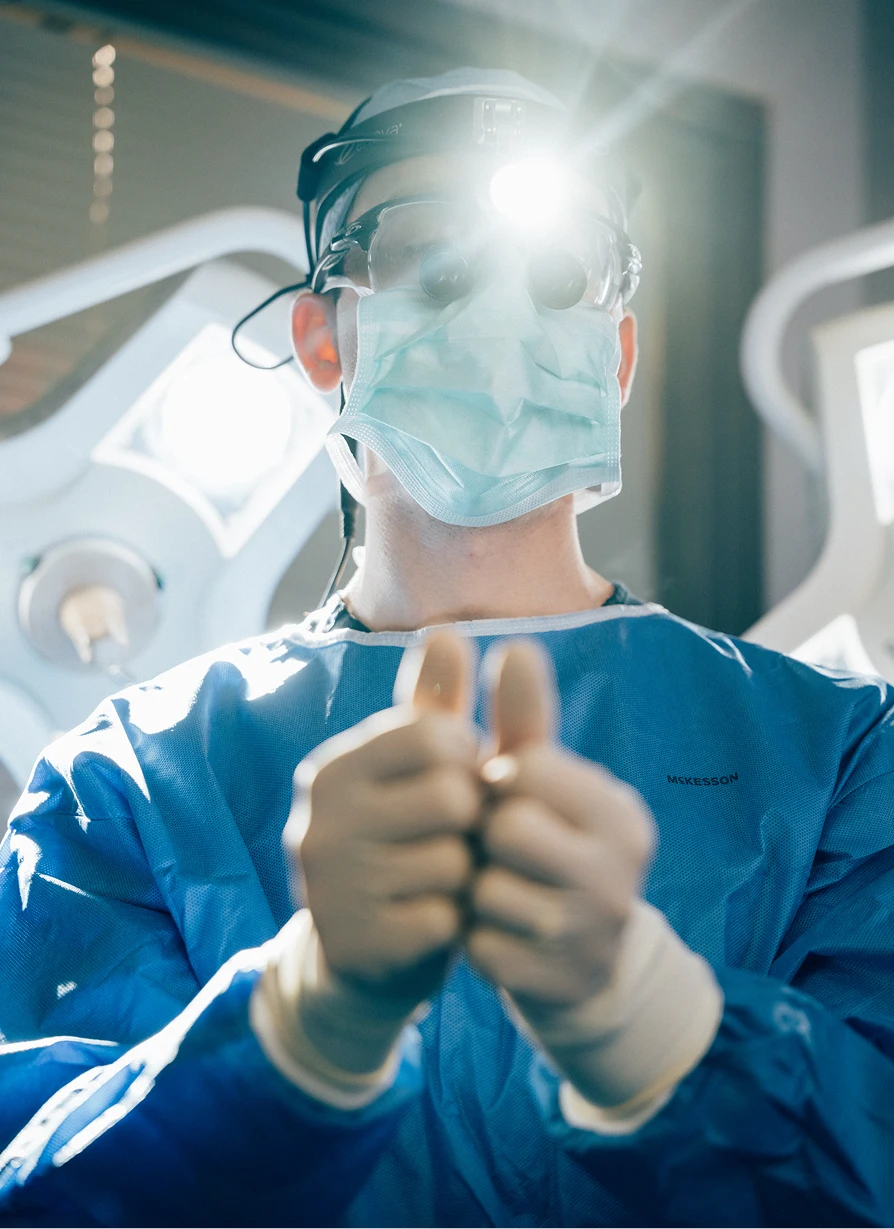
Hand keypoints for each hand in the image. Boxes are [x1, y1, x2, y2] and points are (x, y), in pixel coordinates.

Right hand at [287, 633, 480, 1015]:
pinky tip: (429, 923)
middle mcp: (319, 819)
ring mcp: (329, 885)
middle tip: (448, 842)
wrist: (364, 959)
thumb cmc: (407, 844)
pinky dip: (454, 924)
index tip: (450, 786)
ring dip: (465, 877)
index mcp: (335, 767)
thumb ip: (438, 705)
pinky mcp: (354, 943)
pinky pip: (447, 919)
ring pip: (455, 862)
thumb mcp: (421, 773)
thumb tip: (447, 630)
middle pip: (453, 797)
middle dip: (471, 823)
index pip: (441, 736)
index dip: (467, 764)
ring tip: (438, 883)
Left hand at [468, 641, 655, 1017]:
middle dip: (487, 836)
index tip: (508, 796)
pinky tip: (495, 932)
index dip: (498, 780)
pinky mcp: (559, 984)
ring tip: (498, 889)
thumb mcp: (539, 783)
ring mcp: (594, 934)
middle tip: (499, 849)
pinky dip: (474, 938)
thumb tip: (515, 643)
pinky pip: (479, 947)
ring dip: (476, 889)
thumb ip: (524, 716)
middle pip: (505, 828)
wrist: (578, 960)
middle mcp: (621, 872)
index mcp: (621, 813)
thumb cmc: (548, 846)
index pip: (524, 768)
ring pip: (488, 891)